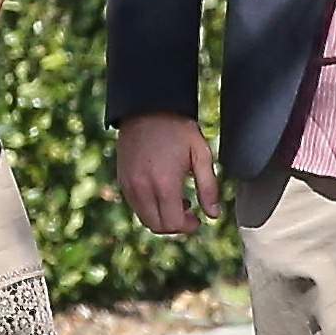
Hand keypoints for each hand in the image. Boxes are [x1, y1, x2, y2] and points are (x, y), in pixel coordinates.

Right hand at [117, 114, 221, 235]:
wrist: (148, 108)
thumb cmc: (178, 129)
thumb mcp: (201, 154)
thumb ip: (209, 188)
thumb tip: (213, 215)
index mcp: (164, 184)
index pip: (173, 224)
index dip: (187, 227)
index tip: (197, 219)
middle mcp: (143, 188)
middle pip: (157, 226)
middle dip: (175, 226)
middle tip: (189, 213)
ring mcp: (129, 184)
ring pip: (144, 218)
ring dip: (162, 218)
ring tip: (177, 201)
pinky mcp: (122, 179)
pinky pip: (135, 205)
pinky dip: (149, 208)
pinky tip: (161, 192)